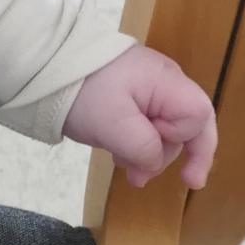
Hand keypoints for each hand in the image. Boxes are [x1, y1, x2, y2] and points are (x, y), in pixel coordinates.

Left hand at [62, 44, 216, 189]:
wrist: (45, 66)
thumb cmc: (84, 93)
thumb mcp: (114, 126)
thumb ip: (145, 148)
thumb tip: (154, 162)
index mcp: (166, 82)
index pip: (200, 116)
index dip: (195, 147)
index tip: (185, 179)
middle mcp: (164, 82)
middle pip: (184, 126)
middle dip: (164, 156)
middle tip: (136, 178)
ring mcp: (146, 87)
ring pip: (162, 128)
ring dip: (146, 152)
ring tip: (119, 163)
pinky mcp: (129, 94)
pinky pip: (144, 123)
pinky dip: (135, 142)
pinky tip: (117, 153)